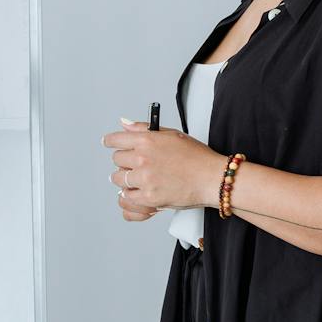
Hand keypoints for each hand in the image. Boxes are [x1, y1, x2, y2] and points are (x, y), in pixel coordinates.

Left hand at [103, 120, 224, 216]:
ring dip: (126, 179)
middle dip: (124, 161)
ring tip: (140, 178)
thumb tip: (124, 123)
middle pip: (116, 159)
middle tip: (136, 164)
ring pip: (118, 179)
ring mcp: (144, 179)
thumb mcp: (171, 134)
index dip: (111, 141)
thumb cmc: (197, 157)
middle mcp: (142, 158)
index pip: (116, 139)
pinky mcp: (148, 197)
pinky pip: (128, 197)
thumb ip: (143, 128)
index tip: (109, 143)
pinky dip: (133, 194)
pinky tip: (142, 190)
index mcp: (147, 140)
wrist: (212, 178)